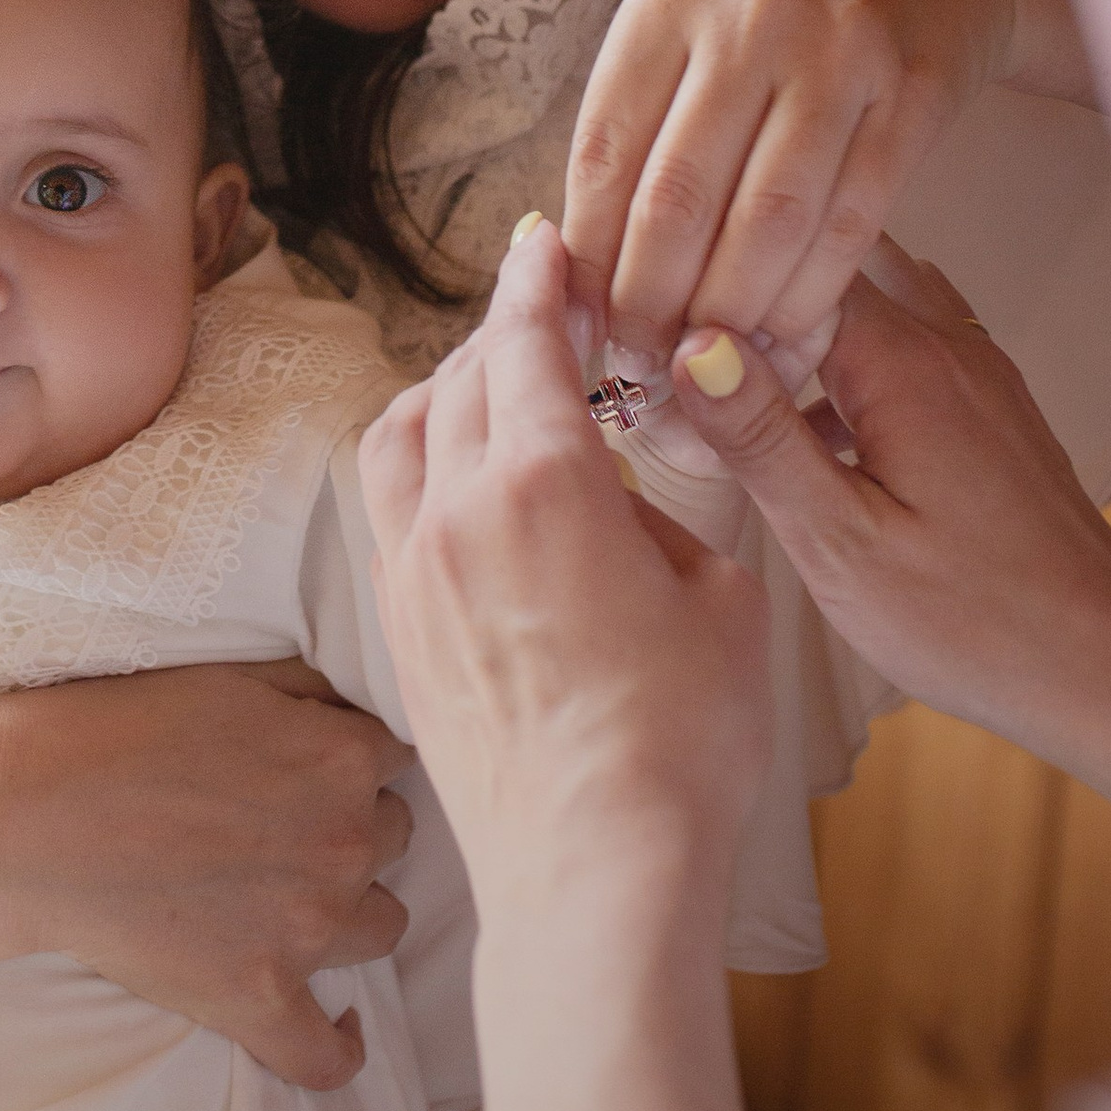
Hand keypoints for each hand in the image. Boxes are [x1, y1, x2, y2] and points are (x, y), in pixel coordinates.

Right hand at [0, 659, 416, 1090]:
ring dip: (353, 907)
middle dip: (351, 824)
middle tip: (283, 818)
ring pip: (384, 925)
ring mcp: (306, 932)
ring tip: (295, 893)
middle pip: (394, 836)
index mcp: (340, 759)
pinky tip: (337, 1023)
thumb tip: (361, 709)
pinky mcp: (257, 1001)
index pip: (396, 757)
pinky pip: (327, 1055)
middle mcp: (343, 844)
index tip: (310, 764)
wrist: (28, 817)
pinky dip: (338, 1045)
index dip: (352, 759)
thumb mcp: (227, 675)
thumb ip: (312, 691)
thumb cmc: (117, 730)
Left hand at [361, 221, 772, 916]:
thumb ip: (664, 519)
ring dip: (445, 395)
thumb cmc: (681, 740)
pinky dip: (421, 468)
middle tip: (543, 320)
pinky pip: (390, 510)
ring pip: (402, 436)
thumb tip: (618, 503)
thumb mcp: (721, 598)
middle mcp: (456, 511)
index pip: (525, 341)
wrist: (594, 867)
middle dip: (500, 336)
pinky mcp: (399, 633)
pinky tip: (465, 490)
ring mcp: (414, 573)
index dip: (538, 282)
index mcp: (542, 481)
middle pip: (458, 380)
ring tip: (493, 396)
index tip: (545, 244)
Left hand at [563, 0, 1088, 363]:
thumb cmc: (778, 10)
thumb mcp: (691, 25)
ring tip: (706, 361)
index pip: (606, 152)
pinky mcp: (914, 92)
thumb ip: (638, 124)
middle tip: (639, 365)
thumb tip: (571, 264)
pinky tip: (783, 334)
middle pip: (678, 197)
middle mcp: (749, 14)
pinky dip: (808, 295)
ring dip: (729, 314)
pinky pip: (849, 223)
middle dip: (649, 302)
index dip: (588, 256)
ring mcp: (839, 49)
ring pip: (766, 222)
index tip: (578, 326)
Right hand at [670, 243, 1110, 910]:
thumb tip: (688, 340)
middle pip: (818, 269)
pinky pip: (896, 343)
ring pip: (859, 301)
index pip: (779, 262)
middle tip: (657, 338)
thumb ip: (762, 436)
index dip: (699, 282)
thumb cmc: (973, 622)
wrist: (1103, 668)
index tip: (635, 320)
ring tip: (713, 371)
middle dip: (737, 294)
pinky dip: (838, 356)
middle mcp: (944, 342)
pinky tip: (801, 412)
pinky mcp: (985, 406)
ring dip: (788, 325)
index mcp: (902, 360)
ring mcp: (973, 369)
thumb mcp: (841, 542)